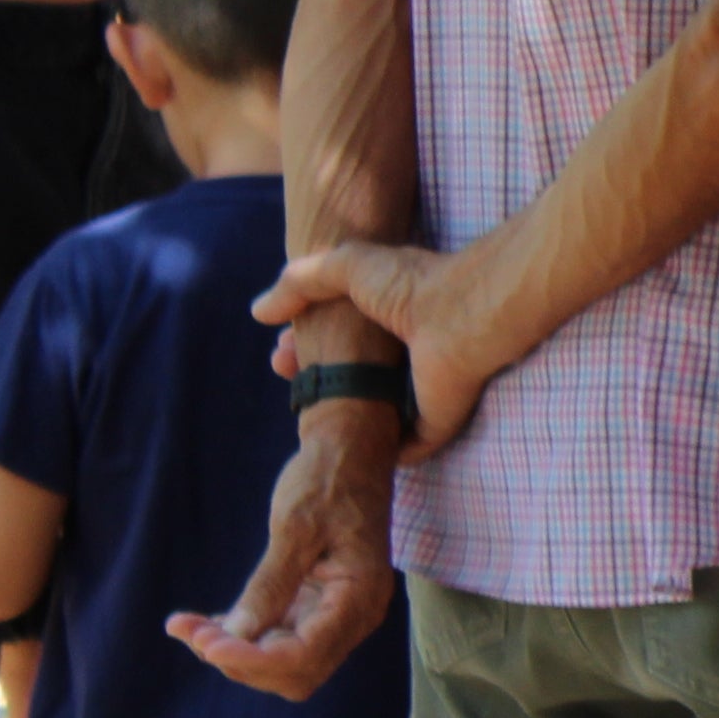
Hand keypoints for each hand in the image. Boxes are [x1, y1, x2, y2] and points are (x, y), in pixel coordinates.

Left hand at [168, 399, 398, 697]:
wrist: (349, 451)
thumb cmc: (328, 479)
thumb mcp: (296, 526)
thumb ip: (270, 584)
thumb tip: (236, 636)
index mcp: (359, 596)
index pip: (304, 657)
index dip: (253, 660)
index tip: (206, 645)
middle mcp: (353, 615)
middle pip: (294, 671)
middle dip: (240, 660)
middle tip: (190, 631)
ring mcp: (334, 613)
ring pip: (281, 661)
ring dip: (234, 651)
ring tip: (186, 626)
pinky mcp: (314, 605)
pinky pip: (276, 638)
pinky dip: (241, 637)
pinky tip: (204, 622)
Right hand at [253, 239, 513, 454]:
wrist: (460, 315)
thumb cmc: (413, 284)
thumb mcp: (348, 266)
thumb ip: (303, 280)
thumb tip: (258, 312)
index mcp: (393, 317)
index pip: (343, 338)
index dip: (306, 343)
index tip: (277, 348)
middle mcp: (408, 355)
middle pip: (353, 376)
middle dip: (312, 376)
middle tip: (283, 370)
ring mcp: (423, 392)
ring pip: (372, 413)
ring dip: (338, 415)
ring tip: (300, 407)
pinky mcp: (435, 423)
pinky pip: (403, 448)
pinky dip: (376, 451)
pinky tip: (337, 445)